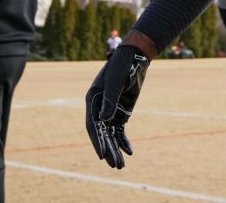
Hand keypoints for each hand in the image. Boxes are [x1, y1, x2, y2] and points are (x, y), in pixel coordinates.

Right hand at [85, 45, 149, 168]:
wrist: (134, 59)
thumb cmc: (121, 66)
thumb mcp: (115, 82)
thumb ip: (110, 99)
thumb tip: (104, 119)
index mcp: (92, 100)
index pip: (93, 125)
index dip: (97, 141)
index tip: (103, 155)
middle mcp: (98, 108)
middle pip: (102, 133)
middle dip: (108, 150)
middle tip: (114, 165)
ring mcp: (110, 111)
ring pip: (111, 135)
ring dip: (115, 149)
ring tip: (120, 166)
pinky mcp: (121, 112)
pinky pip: (120, 130)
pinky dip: (124, 141)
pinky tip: (129, 151)